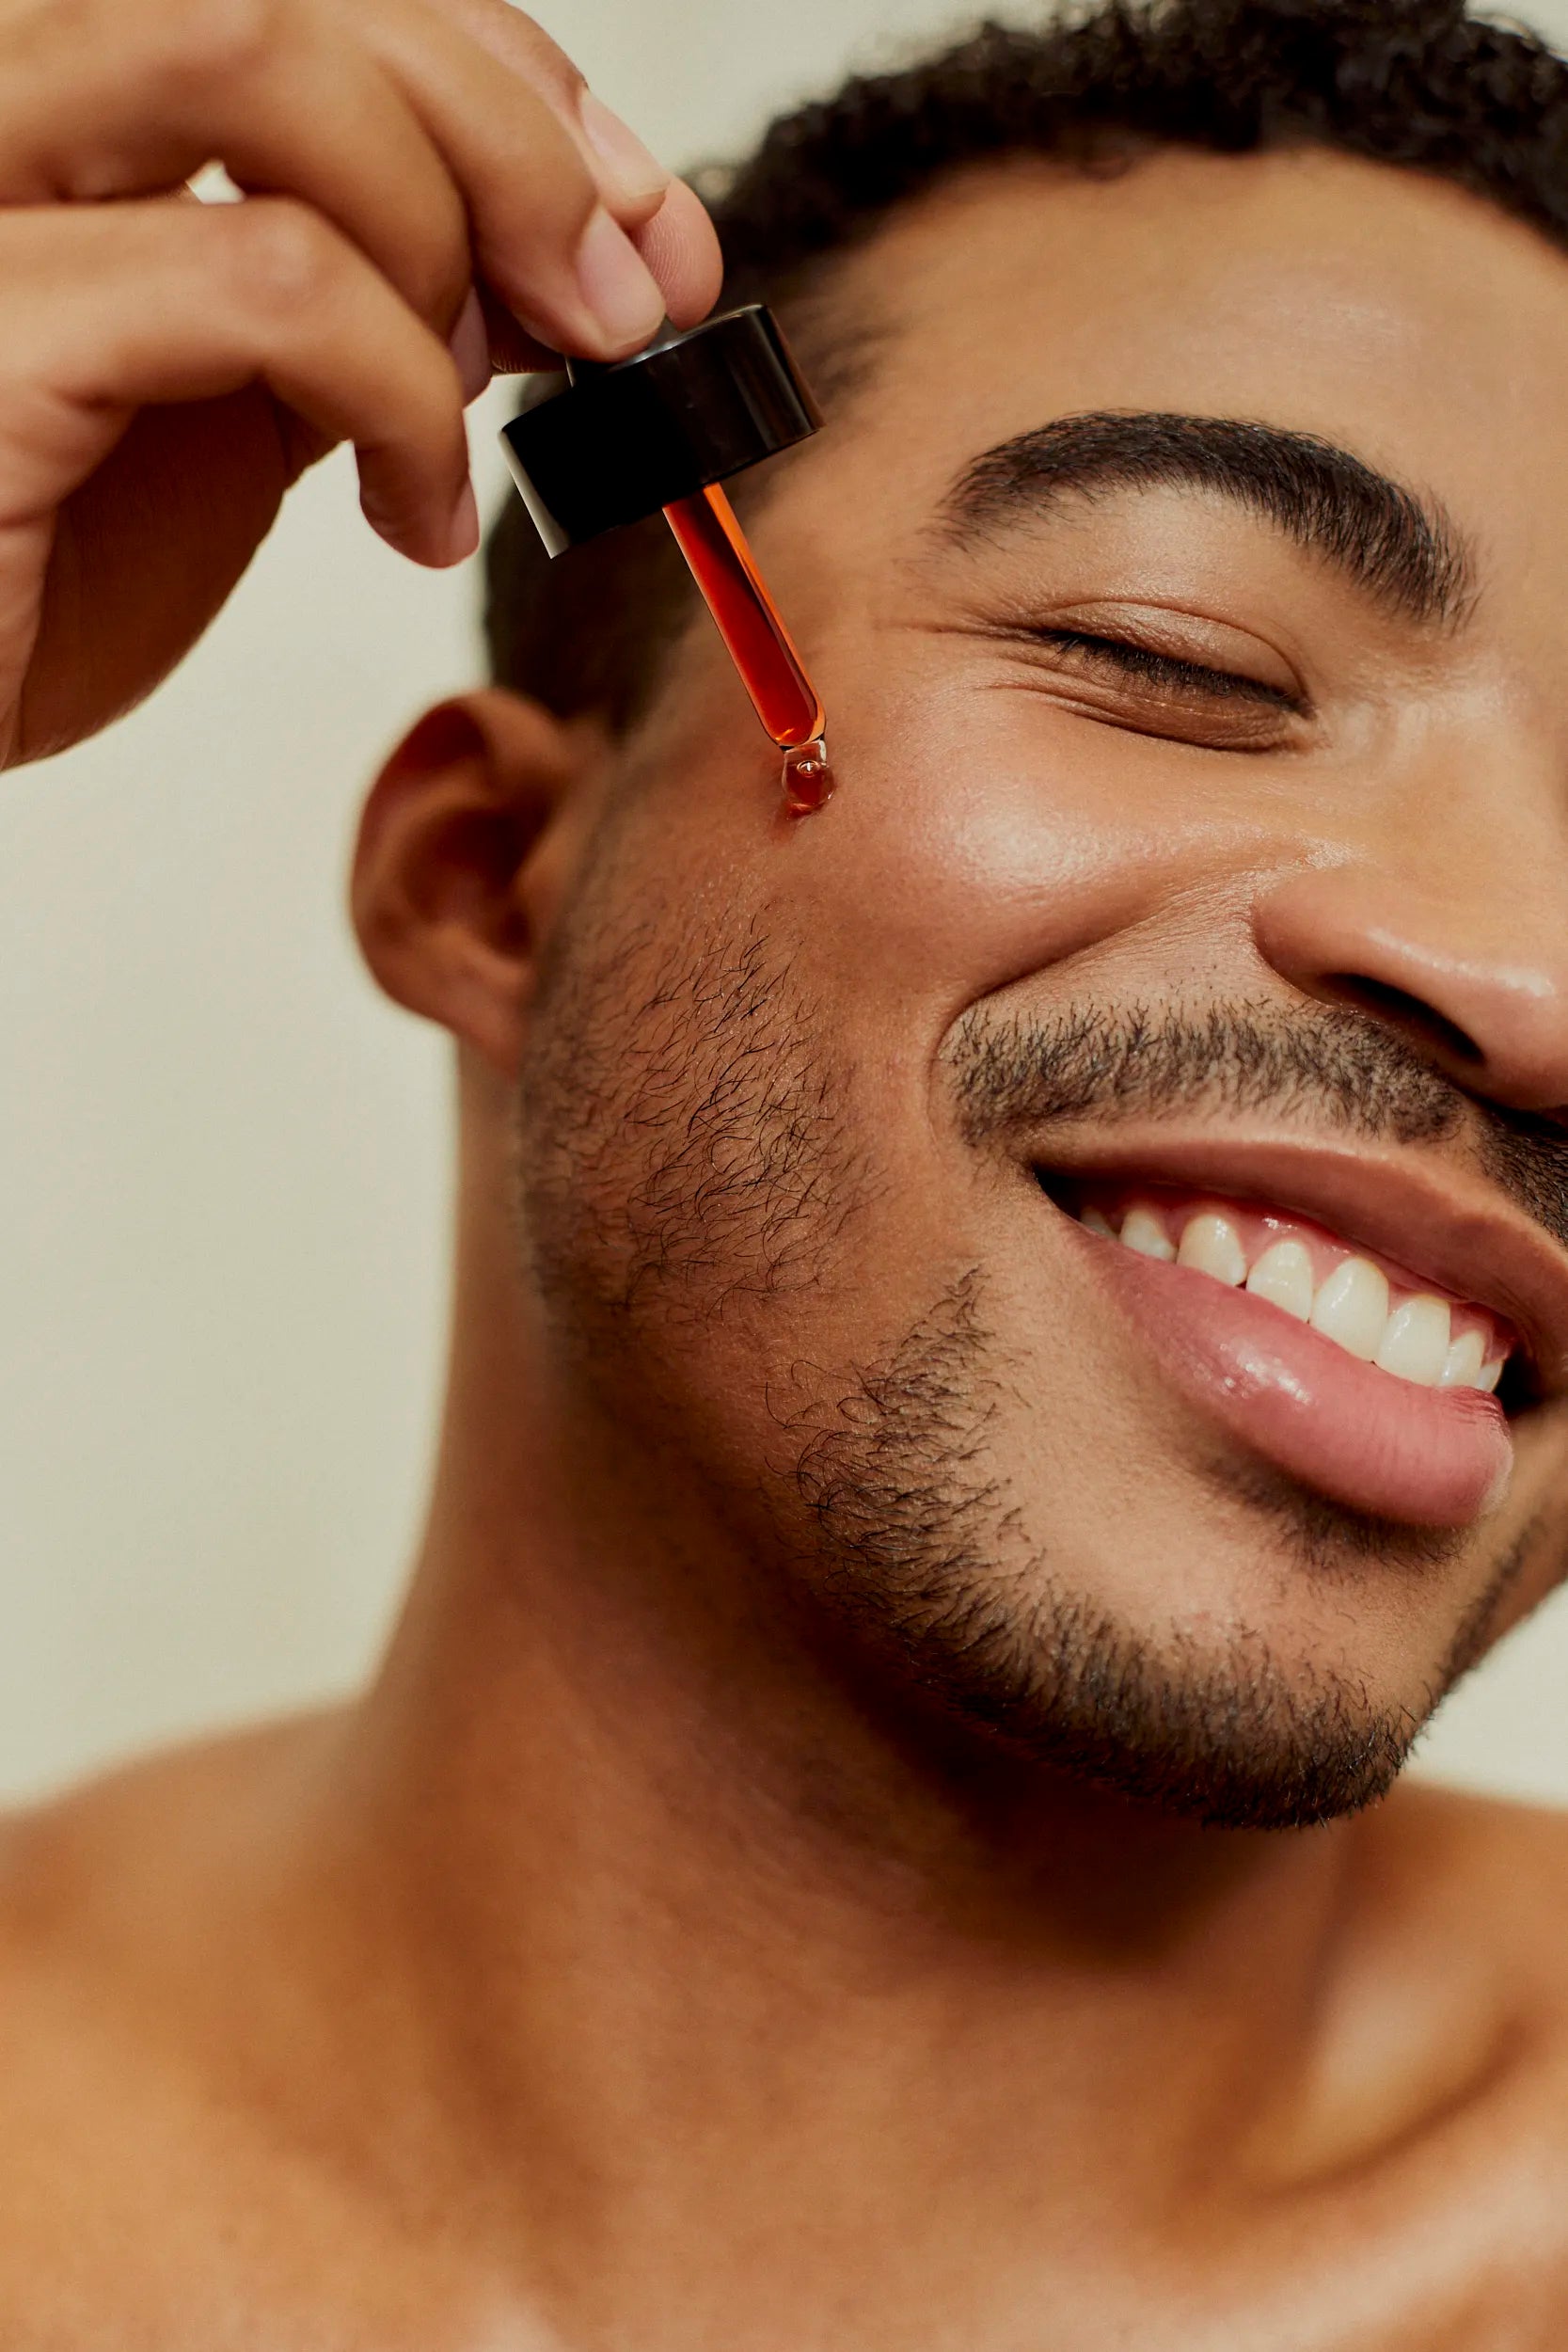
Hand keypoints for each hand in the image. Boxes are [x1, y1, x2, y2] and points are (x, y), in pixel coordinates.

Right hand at [0, 0, 721, 764]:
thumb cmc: (34, 571)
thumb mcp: (235, 403)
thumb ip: (364, 299)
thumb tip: (558, 255)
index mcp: (56, 92)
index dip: (497, 68)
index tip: (636, 216)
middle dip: (512, 131)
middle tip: (621, 302)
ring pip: (252, 50)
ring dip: (450, 216)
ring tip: (505, 383)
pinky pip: (264, 282)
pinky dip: (401, 393)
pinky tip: (417, 516)